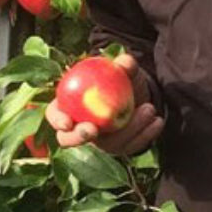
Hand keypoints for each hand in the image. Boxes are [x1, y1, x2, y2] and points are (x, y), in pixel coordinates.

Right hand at [45, 52, 163, 156]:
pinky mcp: (119, 148)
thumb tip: (124, 63)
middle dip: (78, 138)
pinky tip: (158, 121)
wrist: (140, 94)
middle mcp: (79, 128)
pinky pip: (129, 147)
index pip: (54, 115)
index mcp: (69, 106)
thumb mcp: (124, 70)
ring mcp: (99, 142)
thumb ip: (124, 65)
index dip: (57, 120)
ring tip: (149, 109)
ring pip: (107, 145)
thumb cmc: (122, 79)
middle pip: (68, 141)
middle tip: (94, 128)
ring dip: (127, 131)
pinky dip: (145, 135)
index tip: (68, 121)